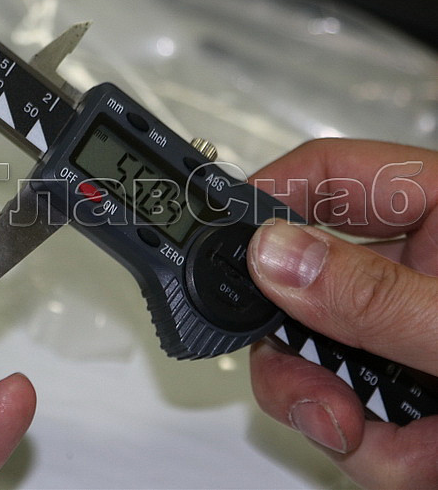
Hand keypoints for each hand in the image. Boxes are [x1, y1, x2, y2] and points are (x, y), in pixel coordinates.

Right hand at [246, 139, 437, 487]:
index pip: (328, 176)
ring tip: (378, 442)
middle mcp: (421, 271)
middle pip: (301, 281)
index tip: (218, 241)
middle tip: (300, 379)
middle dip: (293, 343)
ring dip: (330, 409)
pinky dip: (369, 449)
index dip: (265, 199)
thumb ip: (376, 297)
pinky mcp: (414, 398)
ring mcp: (411, 338)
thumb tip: (274, 256)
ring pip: (316, 358)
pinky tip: (417, 460)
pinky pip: (352, 416)